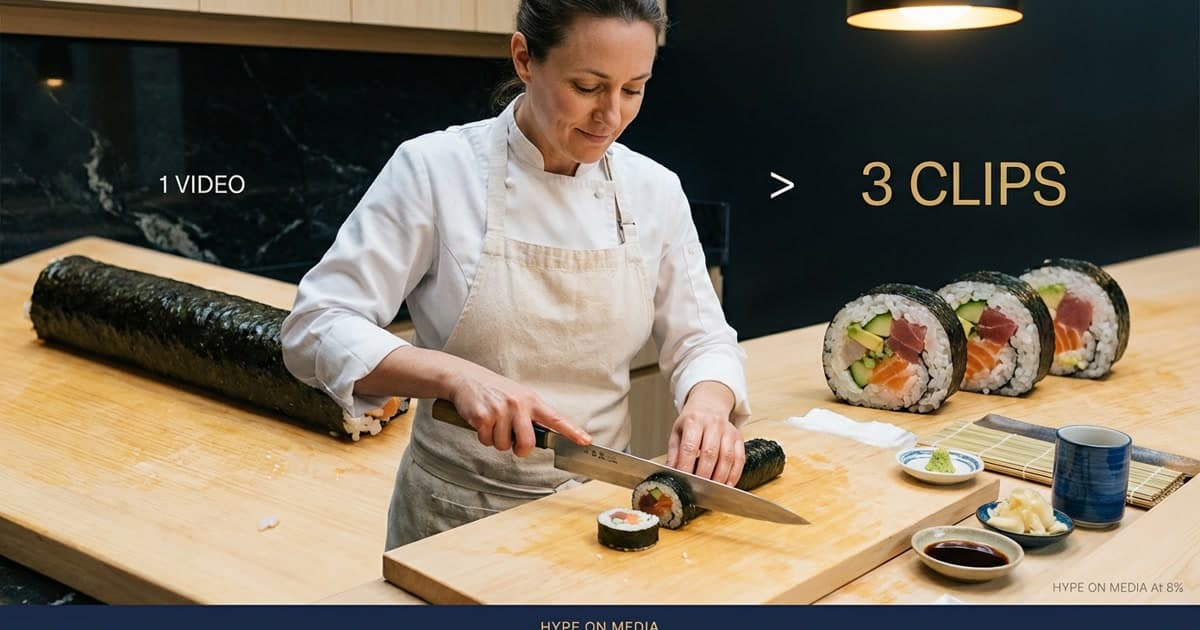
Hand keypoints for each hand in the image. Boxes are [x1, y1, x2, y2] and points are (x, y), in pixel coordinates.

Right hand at [448, 368, 590, 456]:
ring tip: (492, 421)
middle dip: (519, 449)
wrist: (466, 378)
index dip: (572, 431)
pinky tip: (481, 421)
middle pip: (527, 444)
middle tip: (511, 439)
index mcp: (531, 400)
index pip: (556, 418)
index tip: (586, 441)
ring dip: (496, 440)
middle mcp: (518, 404)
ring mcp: (500, 410)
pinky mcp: (483, 416)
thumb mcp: (518, 396)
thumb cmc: (495, 390)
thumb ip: (532, 415)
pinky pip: (486, 441)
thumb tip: (546, 436)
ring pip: (503, 446)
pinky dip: (482, 436)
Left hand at [667, 381, 743, 485]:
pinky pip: (740, 458)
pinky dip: (734, 474)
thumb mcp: (677, 432)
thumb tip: (670, 473)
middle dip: (704, 474)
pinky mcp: (739, 437)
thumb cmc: (692, 421)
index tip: (683, 479)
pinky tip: (728, 484)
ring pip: (727, 457)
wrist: (710, 404)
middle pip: (710, 453)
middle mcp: (713, 424)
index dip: (686, 465)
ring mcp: (728, 430)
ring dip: (720, 477)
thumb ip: (674, 453)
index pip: (690, 447)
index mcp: (694, 421)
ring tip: (712, 489)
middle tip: (698, 488)